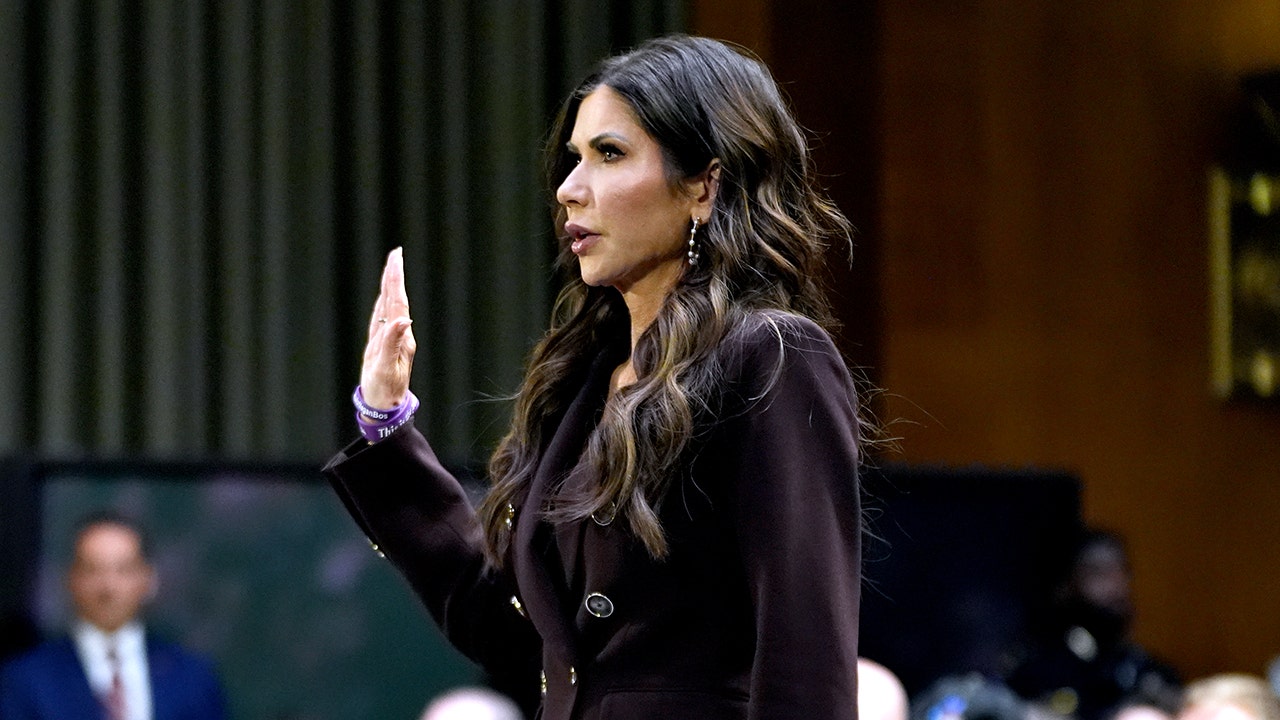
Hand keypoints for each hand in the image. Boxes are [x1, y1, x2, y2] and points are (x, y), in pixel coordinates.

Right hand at [360, 247, 416, 408]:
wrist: (385, 405)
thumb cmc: (386, 389)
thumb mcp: (388, 367)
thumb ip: (393, 343)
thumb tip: (403, 319)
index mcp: (401, 336)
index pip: (398, 302)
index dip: (396, 280)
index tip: (396, 259)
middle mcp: (399, 334)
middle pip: (395, 299)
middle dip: (394, 276)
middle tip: (395, 254)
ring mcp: (391, 338)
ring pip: (389, 306)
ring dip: (390, 287)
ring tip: (391, 268)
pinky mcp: (383, 344)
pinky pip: (382, 317)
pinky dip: (382, 303)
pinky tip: (383, 296)